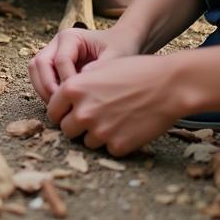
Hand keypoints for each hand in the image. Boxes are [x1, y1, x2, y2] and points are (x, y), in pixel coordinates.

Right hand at [28, 26, 140, 104]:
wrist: (121, 43)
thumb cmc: (120, 47)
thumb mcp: (116, 56)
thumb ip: (101, 68)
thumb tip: (82, 83)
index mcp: (70, 37)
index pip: (60, 60)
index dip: (67, 81)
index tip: (79, 98)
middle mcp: (56, 43)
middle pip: (40, 63)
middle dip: (47, 85)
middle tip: (61, 105)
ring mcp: (52, 52)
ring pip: (35, 69)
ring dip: (42, 88)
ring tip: (58, 106)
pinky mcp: (52, 64)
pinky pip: (40, 76)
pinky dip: (44, 90)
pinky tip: (61, 104)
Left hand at [46, 54, 183, 155]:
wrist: (167, 85)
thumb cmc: (134, 72)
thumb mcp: (99, 69)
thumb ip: (78, 84)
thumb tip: (62, 99)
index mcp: (73, 89)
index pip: (52, 111)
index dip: (61, 112)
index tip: (69, 113)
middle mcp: (82, 111)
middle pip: (66, 130)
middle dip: (76, 126)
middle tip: (92, 119)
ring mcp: (100, 131)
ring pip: (86, 142)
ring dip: (96, 135)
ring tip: (115, 120)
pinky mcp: (118, 146)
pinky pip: (108, 149)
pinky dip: (116, 142)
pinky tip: (129, 127)